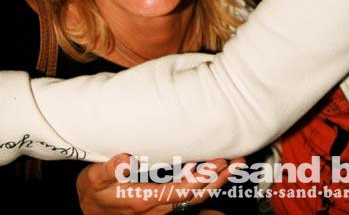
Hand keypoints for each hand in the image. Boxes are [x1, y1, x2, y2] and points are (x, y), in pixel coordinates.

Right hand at [77, 153, 240, 213]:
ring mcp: (163, 207)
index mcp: (145, 200)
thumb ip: (109, 170)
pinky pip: (191, 196)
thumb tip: (126, 158)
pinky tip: (218, 172)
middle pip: (196, 196)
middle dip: (218, 179)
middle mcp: (158, 207)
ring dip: (217, 182)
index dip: (201, 178)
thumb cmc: (93, 192)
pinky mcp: (165, 202)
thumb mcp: (93, 180)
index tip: (216, 163)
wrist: (90, 210)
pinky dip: (207, 184)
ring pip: (197, 197)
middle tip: (237, 162)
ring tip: (235, 164)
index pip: (181, 191)